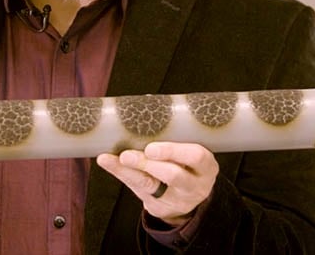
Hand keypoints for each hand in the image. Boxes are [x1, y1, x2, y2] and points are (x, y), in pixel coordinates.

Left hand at [96, 142, 216, 224]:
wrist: (186, 196)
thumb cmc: (185, 162)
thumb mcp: (188, 151)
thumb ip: (172, 136)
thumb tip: (143, 107)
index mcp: (206, 166)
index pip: (196, 157)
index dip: (173, 152)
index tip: (151, 147)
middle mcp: (195, 185)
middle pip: (173, 175)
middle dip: (148, 164)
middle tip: (128, 155)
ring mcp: (178, 200)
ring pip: (152, 185)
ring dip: (132, 170)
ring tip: (117, 158)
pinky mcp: (161, 207)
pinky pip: (138, 191)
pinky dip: (122, 174)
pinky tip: (108, 162)